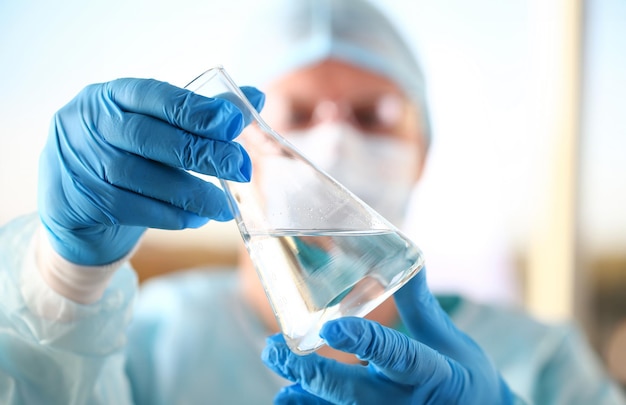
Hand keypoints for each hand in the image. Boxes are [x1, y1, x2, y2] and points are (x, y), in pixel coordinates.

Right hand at [39, 78, 263, 264]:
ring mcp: (80, 162)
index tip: (235, 123)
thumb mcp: (157, 125)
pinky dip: (172, 215)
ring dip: (192, 194)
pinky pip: (133, 210)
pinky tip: (196, 218)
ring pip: (143, 178)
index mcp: (112, 95)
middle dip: (203, 153)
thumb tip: (255, 97)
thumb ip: (203, 111)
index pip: (157, 96)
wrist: (75, 199)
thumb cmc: (128, 152)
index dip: (197, 110)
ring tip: (224, 206)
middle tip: (241, 168)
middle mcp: (91, 123)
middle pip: (151, 137)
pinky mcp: (80, 200)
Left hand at [262, 269, 516, 404]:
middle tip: (273, 348)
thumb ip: (417, 300)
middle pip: (350, 391)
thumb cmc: (462, 373)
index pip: (395, 354)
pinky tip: (287, 395)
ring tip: (275, 367)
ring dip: (303, 391)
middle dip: (310, 372)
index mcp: (431, 372)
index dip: (363, 340)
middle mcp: (404, 402)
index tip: (331, 325)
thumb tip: (402, 251)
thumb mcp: (445, 336)